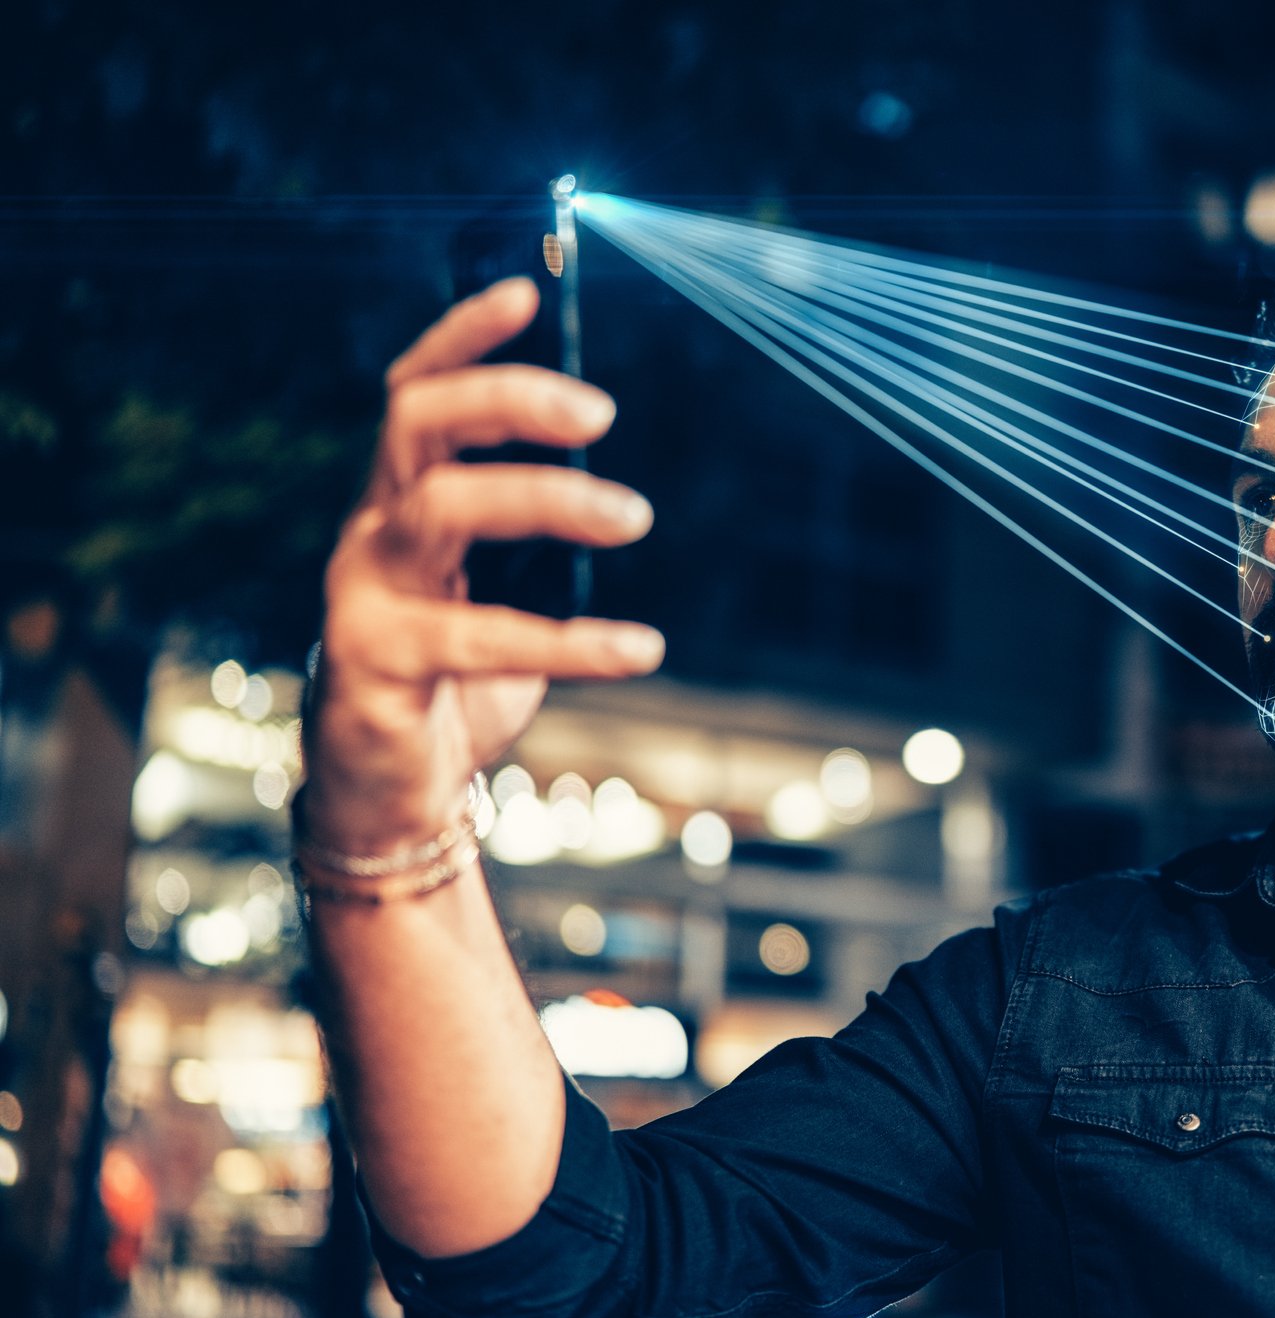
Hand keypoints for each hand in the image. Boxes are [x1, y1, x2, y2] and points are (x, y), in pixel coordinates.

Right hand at [304, 277, 663, 852]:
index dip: (461, 336)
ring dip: (549, 498)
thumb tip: (617, 496)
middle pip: (418, 423)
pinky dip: (572, 641)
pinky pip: (482, 637)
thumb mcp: (499, 596)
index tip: (526, 291)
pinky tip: (640, 649)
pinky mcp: (376, 664)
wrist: (390, 797)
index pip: (415, 393)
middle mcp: (372, 533)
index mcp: (401, 505)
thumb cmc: (455, 684)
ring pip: (444, 509)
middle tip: (600, 413)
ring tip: (635, 516)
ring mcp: (363, 594)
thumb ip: (539, 546)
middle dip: (508, 398)